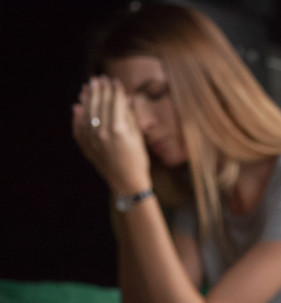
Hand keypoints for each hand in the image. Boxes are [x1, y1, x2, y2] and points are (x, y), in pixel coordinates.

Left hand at [72, 76, 150, 193]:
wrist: (126, 182)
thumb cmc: (138, 159)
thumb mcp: (138, 137)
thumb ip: (130, 116)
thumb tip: (125, 98)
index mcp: (119, 128)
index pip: (115, 102)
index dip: (115, 90)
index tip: (115, 80)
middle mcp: (102, 131)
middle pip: (100, 104)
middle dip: (100, 90)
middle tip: (99, 78)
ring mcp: (91, 138)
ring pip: (86, 112)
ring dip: (87, 98)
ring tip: (88, 86)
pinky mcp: (85, 145)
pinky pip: (78, 126)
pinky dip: (77, 115)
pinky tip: (78, 105)